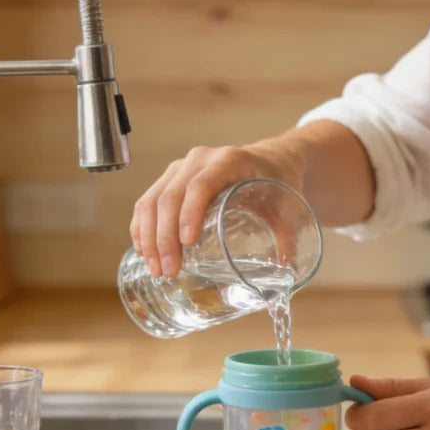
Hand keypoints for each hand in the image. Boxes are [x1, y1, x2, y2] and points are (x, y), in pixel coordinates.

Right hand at [130, 137, 305, 276]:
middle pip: (171, 196)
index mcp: (228, 160)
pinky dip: (142, 227)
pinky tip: (144, 251)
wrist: (267, 159)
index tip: (188, 243)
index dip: (190, 213)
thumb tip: (287, 266)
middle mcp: (199, 160)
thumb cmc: (276, 180)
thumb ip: (288, 232)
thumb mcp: (286, 202)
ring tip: (156, 269)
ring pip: (153, 200)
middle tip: (169, 270)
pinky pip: (147, 202)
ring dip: (149, 237)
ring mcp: (180, 168)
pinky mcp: (169, 179)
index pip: (201, 185)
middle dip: (165, 236)